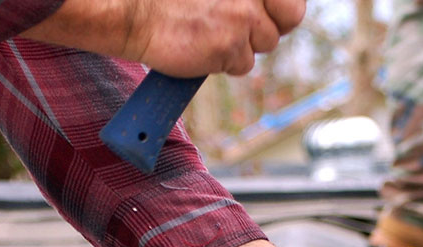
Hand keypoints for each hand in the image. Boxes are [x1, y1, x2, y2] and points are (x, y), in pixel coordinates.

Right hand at [23, 0, 305, 76]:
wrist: (134, 11)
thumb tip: (269, 8)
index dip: (283, 6)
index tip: (274, 12)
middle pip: (288, 18)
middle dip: (272, 25)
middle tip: (246, 26)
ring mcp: (241, 17)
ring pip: (264, 43)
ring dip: (242, 44)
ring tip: (210, 32)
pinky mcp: (230, 45)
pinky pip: (243, 64)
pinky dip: (225, 62)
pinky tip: (203, 47)